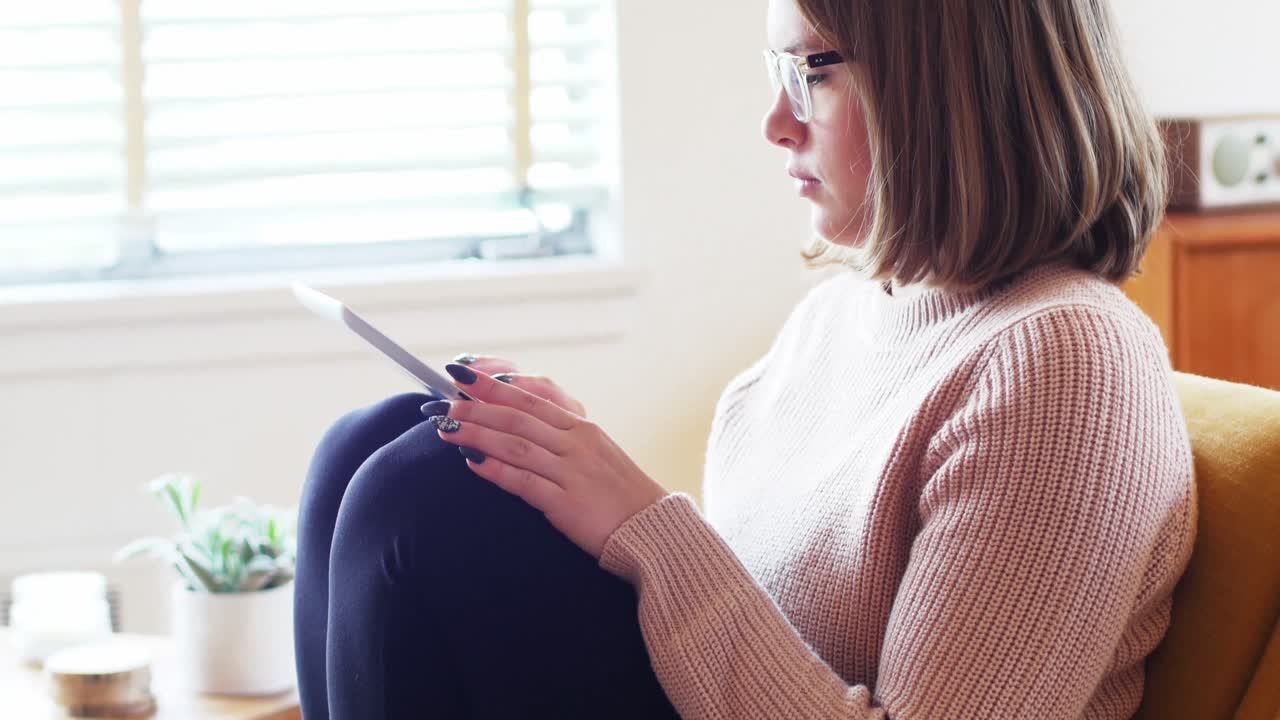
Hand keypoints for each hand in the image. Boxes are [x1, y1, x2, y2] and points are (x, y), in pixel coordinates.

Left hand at [423, 363, 668, 561]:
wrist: (653, 529)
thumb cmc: (622, 495)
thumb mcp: (596, 455)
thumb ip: (562, 439)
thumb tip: (519, 429)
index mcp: (582, 428)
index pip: (531, 397)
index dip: (492, 384)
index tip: (463, 374)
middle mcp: (577, 443)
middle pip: (517, 416)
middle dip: (476, 406)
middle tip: (444, 402)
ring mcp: (572, 471)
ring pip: (516, 443)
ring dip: (477, 433)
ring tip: (446, 427)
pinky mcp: (568, 503)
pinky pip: (524, 481)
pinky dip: (496, 469)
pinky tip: (471, 463)